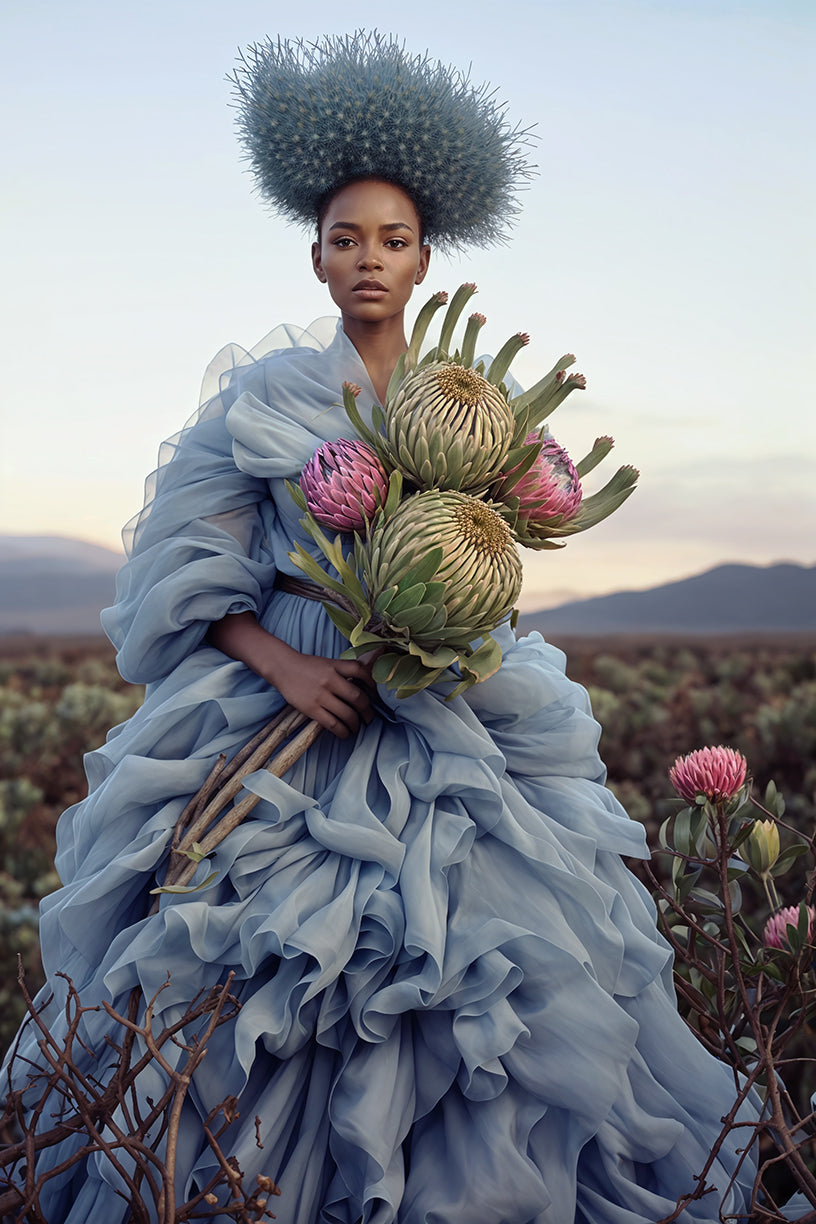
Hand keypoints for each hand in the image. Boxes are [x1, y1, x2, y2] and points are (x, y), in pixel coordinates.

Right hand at [207, 612, 376, 738]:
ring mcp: (321, 695)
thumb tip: (363, 684)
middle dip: (367, 711)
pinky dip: (343, 731)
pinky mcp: (312, 709)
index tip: (375, 693)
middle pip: (358, 697)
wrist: (282, 668)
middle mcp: (330, 680)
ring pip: (347, 714)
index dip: (372, 683)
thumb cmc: (307, 666)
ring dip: (356, 724)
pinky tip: (345, 733)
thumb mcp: (327, 662)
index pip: (361, 671)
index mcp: (336, 666)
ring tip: (357, 727)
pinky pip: (333, 724)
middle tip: (369, 718)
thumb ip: (343, 671)